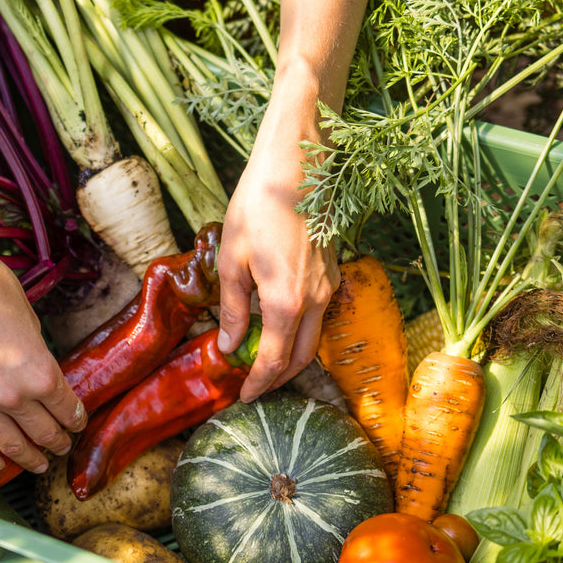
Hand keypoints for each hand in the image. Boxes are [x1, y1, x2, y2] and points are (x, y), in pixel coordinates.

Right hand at [0, 193, 85, 474]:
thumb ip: (38, 359)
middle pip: (44, 432)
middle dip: (58, 441)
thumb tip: (43, 379)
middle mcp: (13, 395)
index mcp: (41, 373)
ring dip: (29, 458)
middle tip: (63, 444)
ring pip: (9, 445)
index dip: (76, 419)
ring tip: (40, 464)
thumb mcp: (32, 324)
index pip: (67, 410)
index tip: (78, 422)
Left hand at [217, 94, 338, 402]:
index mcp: (287, 302)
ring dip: (290, 357)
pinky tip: (279, 327)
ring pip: (313, 338)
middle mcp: (316, 300)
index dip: (258, 384)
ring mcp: (330, 285)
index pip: (273, 361)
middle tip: (254, 388)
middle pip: (300, 357)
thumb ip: (232, 308)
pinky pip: (319, 315)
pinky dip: (300, 332)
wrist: (299, 164)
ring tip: (263, 362)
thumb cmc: (258, 206)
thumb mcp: (231, 260)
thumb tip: (228, 345)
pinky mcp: (334, 270)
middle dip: (277, 378)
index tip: (245, 398)